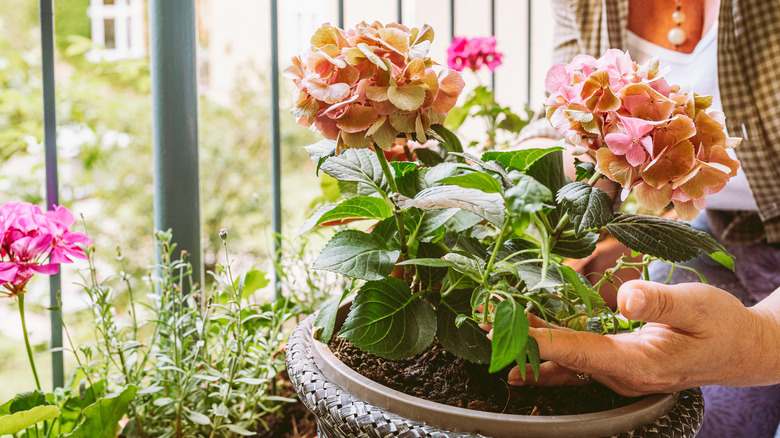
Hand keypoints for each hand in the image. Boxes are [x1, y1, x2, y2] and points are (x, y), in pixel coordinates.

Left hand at [508, 280, 779, 395]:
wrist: (738, 350)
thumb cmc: (721, 326)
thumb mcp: (699, 306)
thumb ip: (661, 301)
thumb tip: (626, 296)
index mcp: (639, 362)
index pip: (581, 352)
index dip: (542, 339)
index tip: (509, 327)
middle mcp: (621, 374)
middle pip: (562, 359)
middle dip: (522, 340)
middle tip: (482, 322)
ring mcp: (616, 373)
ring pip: (564, 362)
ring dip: (529, 344)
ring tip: (490, 329)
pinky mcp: (615, 365)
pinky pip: (574, 361)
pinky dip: (547, 350)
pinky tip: (524, 348)